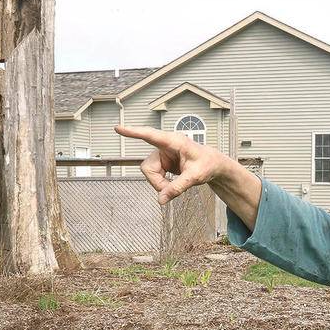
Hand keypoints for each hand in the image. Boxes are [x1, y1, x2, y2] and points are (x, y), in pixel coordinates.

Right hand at [114, 125, 229, 204]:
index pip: (150, 136)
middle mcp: (164, 145)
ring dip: (159, 183)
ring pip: (149, 173)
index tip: (117, 128)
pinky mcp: (161, 162)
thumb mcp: (195, 178)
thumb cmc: (207, 165)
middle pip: (147, 167)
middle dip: (157, 182)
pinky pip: (153, 176)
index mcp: (173, 141)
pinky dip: (161, 183)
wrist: (212, 165)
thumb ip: (178, 188)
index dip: (133, 133)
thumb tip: (161, 201)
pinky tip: (172, 181)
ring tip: (176, 185)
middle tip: (171, 190)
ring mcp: (161, 154)